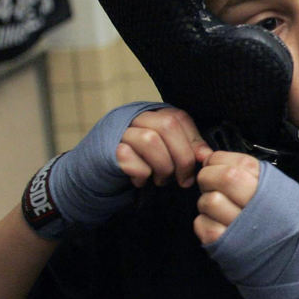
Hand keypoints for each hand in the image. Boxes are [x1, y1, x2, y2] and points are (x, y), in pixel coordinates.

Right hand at [21, 103, 211, 239]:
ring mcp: (116, 131)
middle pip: (168, 124)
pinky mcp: (104, 150)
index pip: (179, 117)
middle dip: (182, 156)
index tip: (201, 162)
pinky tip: (140, 181)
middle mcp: (132, 117)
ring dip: (162, 166)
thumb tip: (206, 155)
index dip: (194, 141)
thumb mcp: (162, 157)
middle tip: (183, 179)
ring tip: (161, 180)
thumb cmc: (134, 169)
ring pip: (150, 139)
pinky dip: (141, 174)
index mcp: (149, 114)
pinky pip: (129, 158)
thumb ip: (182, 150)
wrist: (92, 184)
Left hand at [196, 157, 298, 298]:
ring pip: (208, 201)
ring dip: (206, 203)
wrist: (297, 269)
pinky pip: (202, 225)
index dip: (219, 160)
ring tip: (218, 210)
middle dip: (208, 176)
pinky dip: (205, 224)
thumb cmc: (288, 229)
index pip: (238, 161)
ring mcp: (242, 227)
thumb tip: (212, 158)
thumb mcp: (285, 194)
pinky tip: (219, 227)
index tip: (216, 164)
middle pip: (222, 178)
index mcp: (274, 187)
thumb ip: (254, 175)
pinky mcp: (227, 247)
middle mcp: (260, 205)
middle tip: (210, 183)